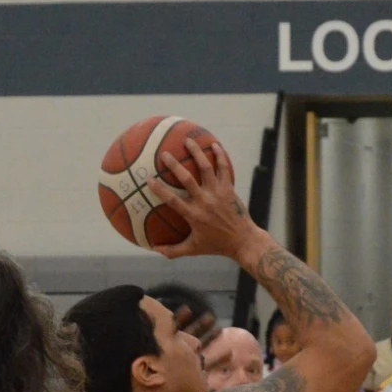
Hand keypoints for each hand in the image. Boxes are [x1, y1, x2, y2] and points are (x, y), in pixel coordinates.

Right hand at [147, 139, 260, 261]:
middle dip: (174, 165)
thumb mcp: (193, 249)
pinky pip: (224, 169)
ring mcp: (218, 194)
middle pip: (187, 179)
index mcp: (194, 216)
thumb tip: (153, 249)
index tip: (148, 179)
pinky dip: (220, 156)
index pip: (172, 201)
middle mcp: (205, 202)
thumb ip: (173, 251)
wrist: (243, 241)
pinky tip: (214, 145)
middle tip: (164, 154)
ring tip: (188, 141)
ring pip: (206, 168)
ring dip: (197, 153)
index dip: (160, 190)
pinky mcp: (229, 189)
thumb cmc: (216, 245)